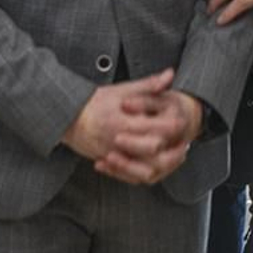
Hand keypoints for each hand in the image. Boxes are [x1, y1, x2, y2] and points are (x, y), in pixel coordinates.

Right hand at [62, 69, 198, 184]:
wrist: (68, 118)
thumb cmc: (97, 102)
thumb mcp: (123, 90)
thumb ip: (148, 85)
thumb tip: (170, 75)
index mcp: (122, 121)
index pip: (154, 128)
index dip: (172, 127)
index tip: (183, 122)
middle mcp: (117, 141)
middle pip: (152, 152)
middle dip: (171, 150)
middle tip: (184, 143)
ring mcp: (113, 155)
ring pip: (144, 171)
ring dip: (164, 166)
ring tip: (175, 156)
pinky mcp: (110, 164)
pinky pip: (132, 177)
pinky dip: (149, 172)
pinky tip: (159, 164)